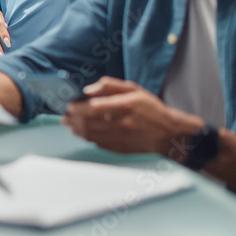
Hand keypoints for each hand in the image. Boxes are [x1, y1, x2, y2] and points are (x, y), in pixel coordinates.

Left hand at [61, 76, 203, 155]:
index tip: (70, 105)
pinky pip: (97, 144)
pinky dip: (86, 138)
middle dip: (73, 119)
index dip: (78, 107)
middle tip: (65, 116)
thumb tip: (87, 90)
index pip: (94, 107)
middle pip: (88, 122)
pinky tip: (82, 133)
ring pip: (90, 134)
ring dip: (76, 129)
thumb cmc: (151, 109)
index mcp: (126, 105)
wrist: (170, 135)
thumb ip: (109, 86)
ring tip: (70, 124)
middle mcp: (123, 123)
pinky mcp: (120, 149)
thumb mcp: (134, 90)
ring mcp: (121, 138)